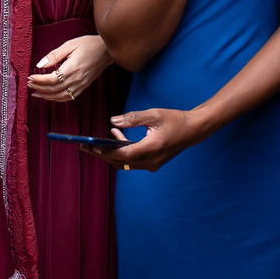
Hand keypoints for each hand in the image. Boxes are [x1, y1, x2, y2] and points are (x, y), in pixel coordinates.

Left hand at [28, 35, 109, 101]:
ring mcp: (81, 85)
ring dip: (46, 96)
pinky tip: (49, 96)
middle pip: (54, 89)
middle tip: (29, 84)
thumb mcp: (70, 45)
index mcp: (73, 68)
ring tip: (35, 93)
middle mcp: (77, 79)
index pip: (52, 79)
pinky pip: (69, 97)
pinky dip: (57, 99)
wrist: (107, 51)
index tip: (30, 77)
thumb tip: (40, 64)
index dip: (39, 80)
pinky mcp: (83, 87)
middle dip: (39, 88)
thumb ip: (54, 55)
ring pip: (61, 96)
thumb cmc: (89, 44)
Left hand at [88, 107, 202, 171]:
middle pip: (119, 161)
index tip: (88, 146)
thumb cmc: (174, 120)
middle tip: (86, 146)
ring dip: (112, 152)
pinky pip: (132, 161)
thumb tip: (113, 122)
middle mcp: (150, 161)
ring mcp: (152, 164)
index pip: (120, 154)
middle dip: (102, 154)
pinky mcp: (153, 163)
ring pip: (125, 163)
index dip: (102, 151)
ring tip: (102, 139)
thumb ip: (132, 118)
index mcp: (150, 149)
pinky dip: (122, 152)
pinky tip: (118, 137)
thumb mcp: (153, 114)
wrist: (193, 130)